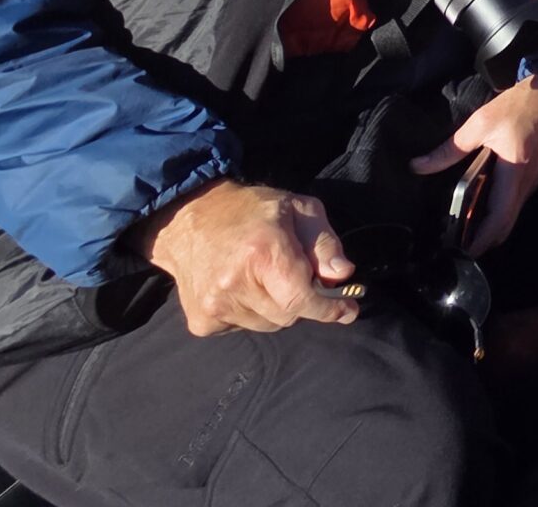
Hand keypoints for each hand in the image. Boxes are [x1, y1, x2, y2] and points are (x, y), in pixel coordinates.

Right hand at [135, 178, 358, 336]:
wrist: (189, 218)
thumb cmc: (250, 210)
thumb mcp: (298, 209)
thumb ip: (324, 243)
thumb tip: (343, 275)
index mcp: (263, 253)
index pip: (301, 300)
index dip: (328, 309)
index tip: (348, 312)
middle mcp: (235, 284)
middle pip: (288, 316)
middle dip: (301, 302)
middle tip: (296, 278)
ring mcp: (215, 306)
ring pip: (267, 325)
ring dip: (275, 308)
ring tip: (264, 278)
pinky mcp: (201, 321)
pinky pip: (242, 328)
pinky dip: (250, 314)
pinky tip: (242, 287)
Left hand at [409, 69, 537, 257]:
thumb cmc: (517, 106)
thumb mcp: (480, 123)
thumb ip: (450, 149)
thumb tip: (418, 166)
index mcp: (514, 172)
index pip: (499, 218)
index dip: (481, 239)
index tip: (462, 252)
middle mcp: (527, 183)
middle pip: (506, 225)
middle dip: (484, 241)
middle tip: (458, 247)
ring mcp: (533, 181)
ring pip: (512, 217)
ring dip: (492, 229)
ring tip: (464, 232)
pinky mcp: (533, 175)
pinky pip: (516, 204)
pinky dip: (500, 215)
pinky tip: (481, 209)